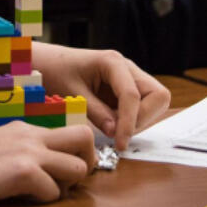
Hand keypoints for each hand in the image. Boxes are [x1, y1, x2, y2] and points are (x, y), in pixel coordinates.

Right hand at [0, 122, 94, 204]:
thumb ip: (20, 148)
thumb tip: (41, 165)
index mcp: (26, 128)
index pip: (71, 129)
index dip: (78, 152)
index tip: (65, 170)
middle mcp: (32, 136)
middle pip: (85, 138)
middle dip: (88, 162)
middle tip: (69, 181)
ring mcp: (28, 152)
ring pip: (78, 168)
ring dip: (66, 186)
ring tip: (42, 193)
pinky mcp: (22, 172)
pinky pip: (53, 192)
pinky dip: (42, 201)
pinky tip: (21, 199)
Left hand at [33, 43, 170, 151]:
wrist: (49, 63)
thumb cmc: (57, 72)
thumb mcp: (72, 94)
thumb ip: (96, 113)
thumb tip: (116, 133)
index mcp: (112, 62)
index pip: (133, 95)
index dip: (129, 123)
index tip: (120, 144)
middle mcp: (127, 68)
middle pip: (157, 95)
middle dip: (143, 118)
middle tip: (120, 134)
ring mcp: (130, 78)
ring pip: (155, 101)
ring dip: (140, 120)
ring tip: (114, 129)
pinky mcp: (128, 89)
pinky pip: (143, 106)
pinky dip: (133, 119)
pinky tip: (113, 124)